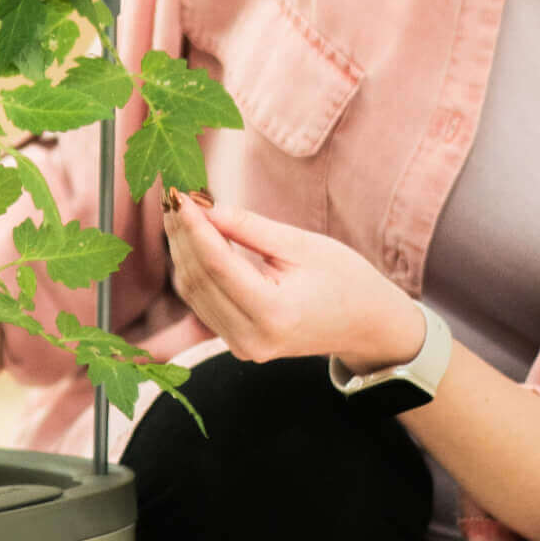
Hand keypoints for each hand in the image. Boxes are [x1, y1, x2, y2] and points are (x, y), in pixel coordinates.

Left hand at [161, 188, 423, 370]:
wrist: (366, 324)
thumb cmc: (344, 279)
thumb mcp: (303, 245)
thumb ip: (251, 229)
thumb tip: (207, 207)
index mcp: (274, 313)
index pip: (218, 265)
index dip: (194, 226)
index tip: (180, 194)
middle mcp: (252, 338)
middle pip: (199, 279)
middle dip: (183, 234)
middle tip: (173, 195)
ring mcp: (242, 347)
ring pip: (194, 292)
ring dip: (182, 249)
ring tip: (178, 210)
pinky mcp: (237, 344)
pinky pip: (203, 302)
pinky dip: (193, 268)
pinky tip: (190, 237)